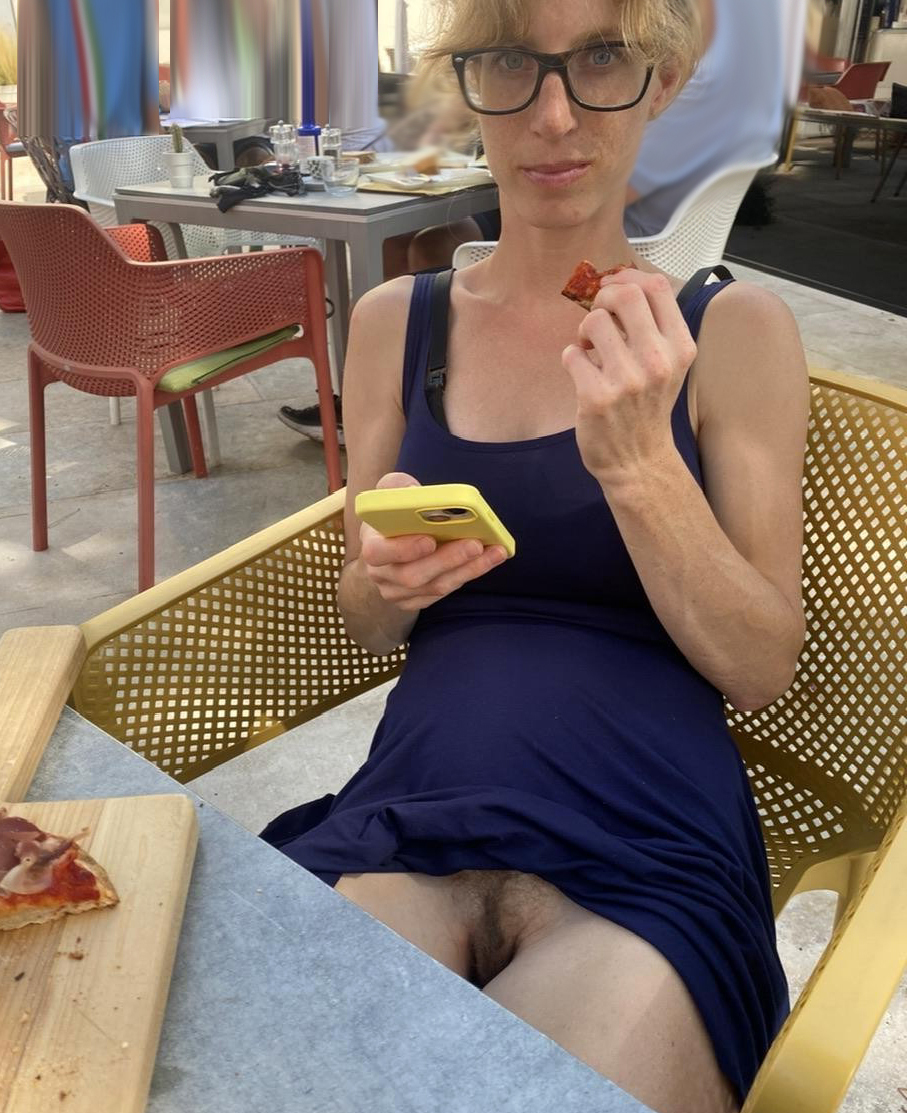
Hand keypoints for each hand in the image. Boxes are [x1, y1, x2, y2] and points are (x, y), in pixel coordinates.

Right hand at [359, 472, 507, 611]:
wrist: (391, 543)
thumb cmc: (394, 513)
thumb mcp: (391, 492)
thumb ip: (400, 489)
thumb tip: (419, 494)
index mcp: (371, 545)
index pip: (378, 552)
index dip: (404, 549)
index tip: (430, 539)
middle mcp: (381, 574)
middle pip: (412, 575)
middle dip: (447, 559)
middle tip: (475, 544)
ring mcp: (397, 592)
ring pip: (434, 586)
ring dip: (468, 569)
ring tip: (494, 551)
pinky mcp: (417, 600)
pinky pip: (445, 591)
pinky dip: (469, 574)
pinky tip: (489, 559)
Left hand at [561, 269, 697, 490]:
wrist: (638, 461)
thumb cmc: (648, 406)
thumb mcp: (668, 365)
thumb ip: (652, 326)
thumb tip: (619, 284)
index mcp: (680, 347)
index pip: (658, 286)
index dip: (628, 278)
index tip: (613, 288)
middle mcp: (658, 360)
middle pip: (625, 294)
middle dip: (603, 298)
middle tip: (597, 317)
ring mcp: (628, 379)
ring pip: (594, 321)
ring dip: (584, 330)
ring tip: (590, 349)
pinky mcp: (597, 397)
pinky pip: (571, 354)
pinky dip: (571, 358)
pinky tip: (582, 373)